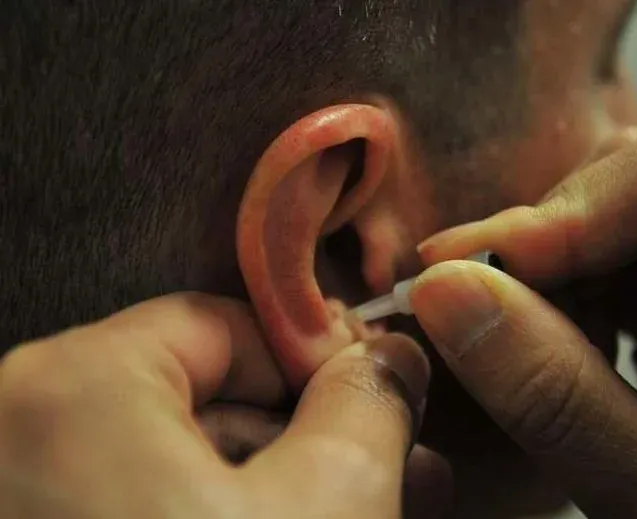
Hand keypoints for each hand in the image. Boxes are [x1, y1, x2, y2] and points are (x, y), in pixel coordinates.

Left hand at [0, 293, 441, 518]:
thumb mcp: (329, 501)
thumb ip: (367, 404)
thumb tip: (389, 360)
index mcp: (70, 392)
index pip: (222, 324)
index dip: (314, 357)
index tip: (370, 392)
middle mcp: (13, 434)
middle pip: (202, 398)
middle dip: (307, 435)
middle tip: (387, 466)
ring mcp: (24, 495)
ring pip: (176, 466)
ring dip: (275, 485)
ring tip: (359, 509)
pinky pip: (139, 506)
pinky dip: (214, 514)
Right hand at [411, 124, 636, 517]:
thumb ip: (559, 399)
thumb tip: (447, 295)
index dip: (566, 212)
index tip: (473, 269)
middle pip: (632, 191)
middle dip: (535, 246)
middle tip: (453, 299)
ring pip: (609, 230)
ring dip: (536, 280)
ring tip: (490, 338)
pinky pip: (608, 279)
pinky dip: (552, 310)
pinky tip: (530, 353)